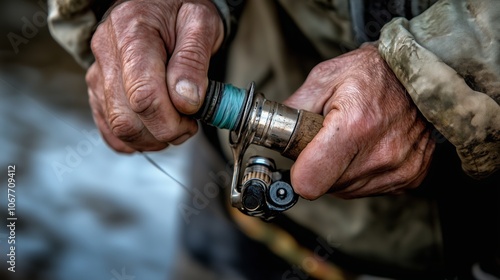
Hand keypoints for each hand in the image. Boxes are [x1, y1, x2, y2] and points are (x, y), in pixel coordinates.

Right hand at [86, 0, 223, 151]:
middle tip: (188, 125)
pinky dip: (134, 139)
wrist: (159, 2)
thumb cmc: (182, 9)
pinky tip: (155, 131)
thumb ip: (193, 61)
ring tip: (175, 124)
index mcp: (132, 32)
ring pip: (117, 127)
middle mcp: (107, 52)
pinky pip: (108, 128)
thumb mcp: (201, 22)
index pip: (143, 95)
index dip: (170, 121)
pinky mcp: (98, 88)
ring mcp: (98, 72)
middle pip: (126, 118)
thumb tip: (186, 101)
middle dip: (163, 133)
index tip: (192, 119)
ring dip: (151, 139)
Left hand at [283, 44, 434, 198]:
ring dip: (341, 171)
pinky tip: (370, 148)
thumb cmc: (372, 72)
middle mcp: (381, 154)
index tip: (301, 158)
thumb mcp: (325, 76)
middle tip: (330, 139)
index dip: (299, 172)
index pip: (310, 181)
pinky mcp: (412, 177)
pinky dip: (364, 173)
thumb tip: (272, 131)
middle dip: (321, 166)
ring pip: (347, 190)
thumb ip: (294, 107)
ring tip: (353, 140)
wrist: (421, 73)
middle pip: (327, 187)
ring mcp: (399, 169)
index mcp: (355, 125)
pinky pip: (370, 189)